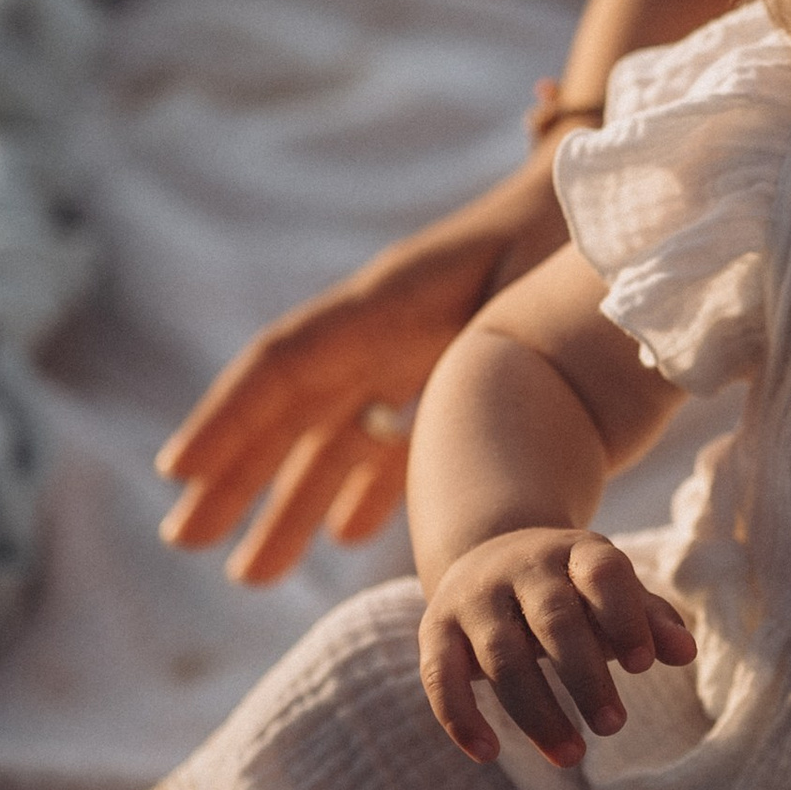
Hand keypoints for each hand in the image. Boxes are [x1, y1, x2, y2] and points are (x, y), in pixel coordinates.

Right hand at [156, 162, 558, 584]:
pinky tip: (345, 533)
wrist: (610, 215)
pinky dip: (367, 487)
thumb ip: (473, 325)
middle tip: (187, 543)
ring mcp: (410, 354)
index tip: (180, 475)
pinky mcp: (448, 376)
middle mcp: (381, 329)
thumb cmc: (567, 237)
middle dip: (238, 478)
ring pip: (333, 439)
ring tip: (254, 574)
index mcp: (385, 301)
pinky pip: (390, 439)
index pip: (284, 361)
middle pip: (292, 412)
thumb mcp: (518, 279)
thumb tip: (463, 376)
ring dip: (292, 504)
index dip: (230, 417)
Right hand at [419, 530, 695, 767]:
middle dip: (585, 676)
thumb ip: (649, 619)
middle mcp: (521, 568)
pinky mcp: (437, 630)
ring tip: (572, 756)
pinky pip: (441, 676)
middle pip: (554, 620)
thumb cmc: (570, 588)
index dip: (624, 617)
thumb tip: (686, 653)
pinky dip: (461, 717)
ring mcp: (474, 598)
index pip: (602, 574)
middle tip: (613, 725)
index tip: (645, 666)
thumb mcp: (611, 592)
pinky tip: (488, 755)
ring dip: (536, 711)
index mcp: (575, 552)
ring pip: (502, 657)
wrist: (488, 553)